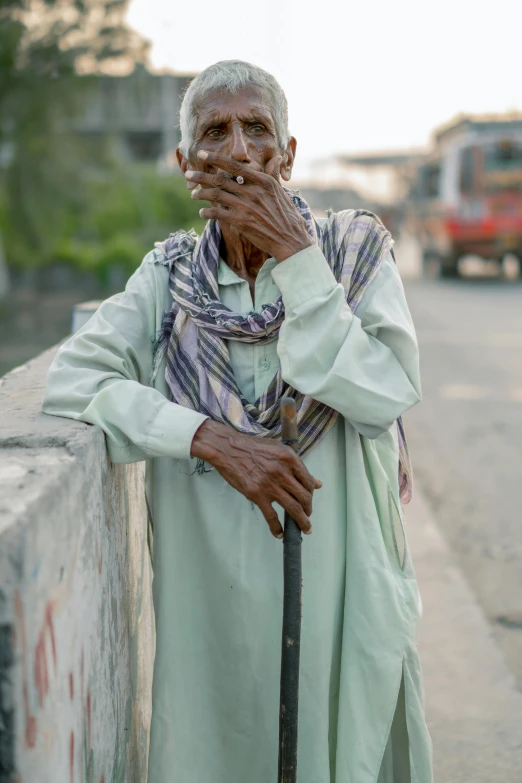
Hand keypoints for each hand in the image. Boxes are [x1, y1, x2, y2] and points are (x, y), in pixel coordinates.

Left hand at [184, 150, 314, 261]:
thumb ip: (273, 174)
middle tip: (188, 174)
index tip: (203, 154)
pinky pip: (218, 214)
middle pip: (220, 179)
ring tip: (193, 194)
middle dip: (201, 176)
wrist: (290, 239)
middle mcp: (252, 192)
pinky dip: (208, 212)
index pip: (234, 165)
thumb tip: (276, 158)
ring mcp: (246, 207)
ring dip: (201, 194)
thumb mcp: (280, 191)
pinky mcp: (241, 222)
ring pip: (216, 195)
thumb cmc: (287, 215)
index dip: (216, 159)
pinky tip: (202, 213)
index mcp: (262, 181)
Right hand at [191, 419, 321, 538]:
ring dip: (301, 521)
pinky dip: (277, 528)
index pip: (308, 481)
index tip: (309, 499)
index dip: (311, 493)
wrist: (227, 449)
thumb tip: (317, 483)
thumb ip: (297, 467)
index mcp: (290, 458)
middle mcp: (283, 472)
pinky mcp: (257, 495)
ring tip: (304, 528)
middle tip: (308, 515)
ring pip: (293, 508)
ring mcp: (270, 484)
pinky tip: (280, 533)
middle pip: (304, 497)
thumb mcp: (278, 450)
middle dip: (308, 509)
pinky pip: (271, 516)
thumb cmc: (252, 448)